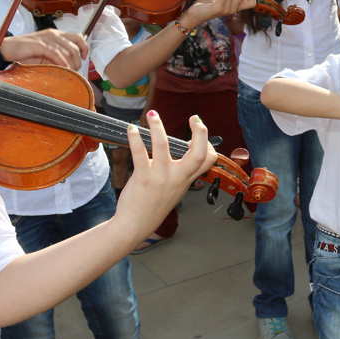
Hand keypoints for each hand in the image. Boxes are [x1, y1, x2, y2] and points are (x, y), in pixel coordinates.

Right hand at [1, 28, 89, 68]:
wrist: (7, 48)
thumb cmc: (24, 52)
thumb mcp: (44, 55)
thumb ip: (56, 58)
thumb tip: (69, 67)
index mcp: (56, 34)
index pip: (78, 37)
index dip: (84, 47)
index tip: (83, 58)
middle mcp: (53, 34)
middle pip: (75, 46)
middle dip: (77, 61)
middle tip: (74, 70)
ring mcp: (46, 38)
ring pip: (67, 50)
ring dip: (71, 64)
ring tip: (69, 72)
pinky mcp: (39, 44)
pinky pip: (56, 53)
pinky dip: (62, 61)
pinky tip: (64, 68)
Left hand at [118, 112, 216, 235]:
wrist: (136, 224)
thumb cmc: (154, 205)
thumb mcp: (175, 190)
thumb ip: (181, 172)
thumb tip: (181, 151)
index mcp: (186, 179)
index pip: (208, 160)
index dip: (207, 143)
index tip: (197, 130)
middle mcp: (177, 177)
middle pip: (198, 153)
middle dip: (200, 132)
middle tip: (194, 118)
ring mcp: (161, 177)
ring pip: (163, 145)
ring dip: (157, 126)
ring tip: (152, 114)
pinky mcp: (143, 178)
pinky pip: (140, 153)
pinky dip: (135, 138)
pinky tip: (131, 129)